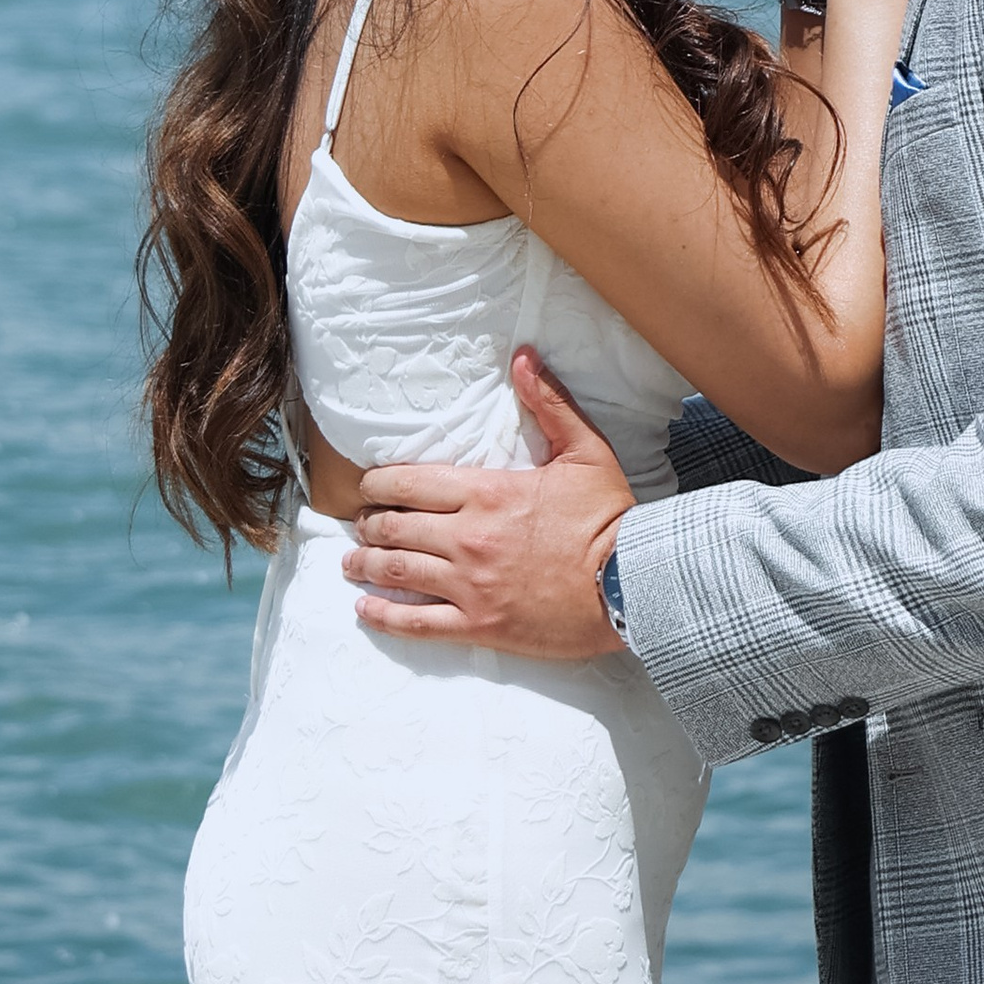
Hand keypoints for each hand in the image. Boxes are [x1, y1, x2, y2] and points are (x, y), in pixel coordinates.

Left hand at [343, 348, 630, 658]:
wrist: (632, 584)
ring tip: (351, 562)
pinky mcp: (479, 625)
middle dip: (370, 524)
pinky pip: (416, 622)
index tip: (369, 487)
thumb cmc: (610, 518)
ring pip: (396, 572)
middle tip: (362, 525)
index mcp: (487, 492)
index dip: (380, 485)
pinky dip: (383, 615)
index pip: (409, 483)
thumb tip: (523, 357)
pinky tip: (365, 609)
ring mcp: (469, 585)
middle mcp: (468, 538)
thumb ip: (550, 403)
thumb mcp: (586, 450)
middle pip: (394, 528)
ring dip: (364, 565)